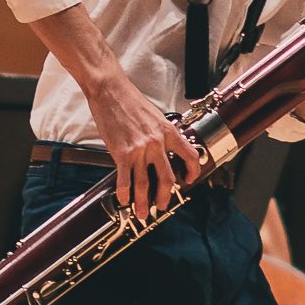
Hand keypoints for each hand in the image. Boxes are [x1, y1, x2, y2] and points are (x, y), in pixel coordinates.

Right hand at [84, 74, 200, 220]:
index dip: (192, 171)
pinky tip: (124, 200)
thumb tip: (165, 149)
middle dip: (165, 197)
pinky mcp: (122, 153)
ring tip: (143, 213)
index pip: (190, 156)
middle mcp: (157, 143)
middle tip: (162, 206)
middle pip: (167, 179)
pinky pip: (125, 179)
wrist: (111, 91)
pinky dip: (125, 193)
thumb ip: (162, 134)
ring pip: (145, 184)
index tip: (188, 180)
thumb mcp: (156, 116)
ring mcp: (139, 149)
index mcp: (169, 132)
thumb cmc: (131, 101)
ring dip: (144, 203)